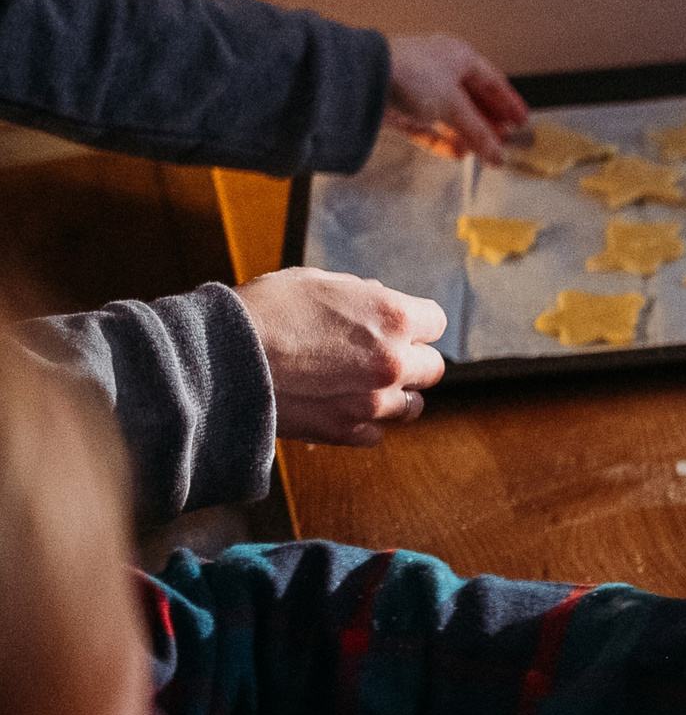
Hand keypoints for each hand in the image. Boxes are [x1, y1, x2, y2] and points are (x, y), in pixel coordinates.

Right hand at [234, 267, 446, 445]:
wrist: (220, 358)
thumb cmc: (262, 313)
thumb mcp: (316, 281)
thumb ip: (359, 295)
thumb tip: (377, 302)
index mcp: (393, 316)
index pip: (436, 322)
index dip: (416, 323)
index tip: (399, 327)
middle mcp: (394, 361)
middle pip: (432, 368)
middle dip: (411, 360)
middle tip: (382, 357)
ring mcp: (373, 402)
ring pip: (411, 405)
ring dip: (393, 394)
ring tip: (362, 385)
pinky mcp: (347, 432)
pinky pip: (377, 433)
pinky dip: (364, 422)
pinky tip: (341, 407)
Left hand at [384, 33, 527, 164]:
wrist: (363, 79)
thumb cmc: (410, 74)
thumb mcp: (455, 106)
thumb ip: (480, 134)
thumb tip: (498, 155)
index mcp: (459, 57)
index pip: (493, 82)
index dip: (508, 103)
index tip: (521, 123)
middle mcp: (440, 70)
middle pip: (472, 101)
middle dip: (488, 124)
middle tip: (502, 142)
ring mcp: (419, 90)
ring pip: (450, 116)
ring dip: (467, 135)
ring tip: (481, 153)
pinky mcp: (402, 108)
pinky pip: (429, 127)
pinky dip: (443, 141)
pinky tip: (456, 154)